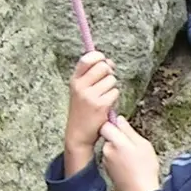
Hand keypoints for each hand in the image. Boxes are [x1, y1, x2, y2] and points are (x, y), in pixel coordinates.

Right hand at [66, 52, 117, 171]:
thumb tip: (108, 62)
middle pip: (103, 67)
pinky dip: (114, 99)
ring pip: (111, 80)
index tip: (104, 61)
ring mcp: (90, 96)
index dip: (99, 57)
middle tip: (106, 83)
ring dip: (112, 88)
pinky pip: (115, 93)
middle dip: (109, 73)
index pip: (87, 59)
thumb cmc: (82, 111)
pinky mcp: (100, 105)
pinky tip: (106, 106)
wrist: (78, 134)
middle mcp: (80, 86)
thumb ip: (91, 75)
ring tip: (104, 98)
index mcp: (74, 80)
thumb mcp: (80, 90)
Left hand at [100, 114, 160, 190]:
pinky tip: (129, 165)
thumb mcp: (143, 145)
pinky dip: (118, 159)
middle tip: (134, 145)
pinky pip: (112, 158)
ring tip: (133, 157)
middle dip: (119, 138)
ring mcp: (106, 160)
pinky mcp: (107, 169)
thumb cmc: (145, 169)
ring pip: (111, 147)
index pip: (106, 124)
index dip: (113, 123)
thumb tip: (119, 119)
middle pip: (109, 136)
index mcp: (116, 142)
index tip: (121, 125)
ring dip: (119, 149)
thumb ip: (129, 131)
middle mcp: (107, 150)